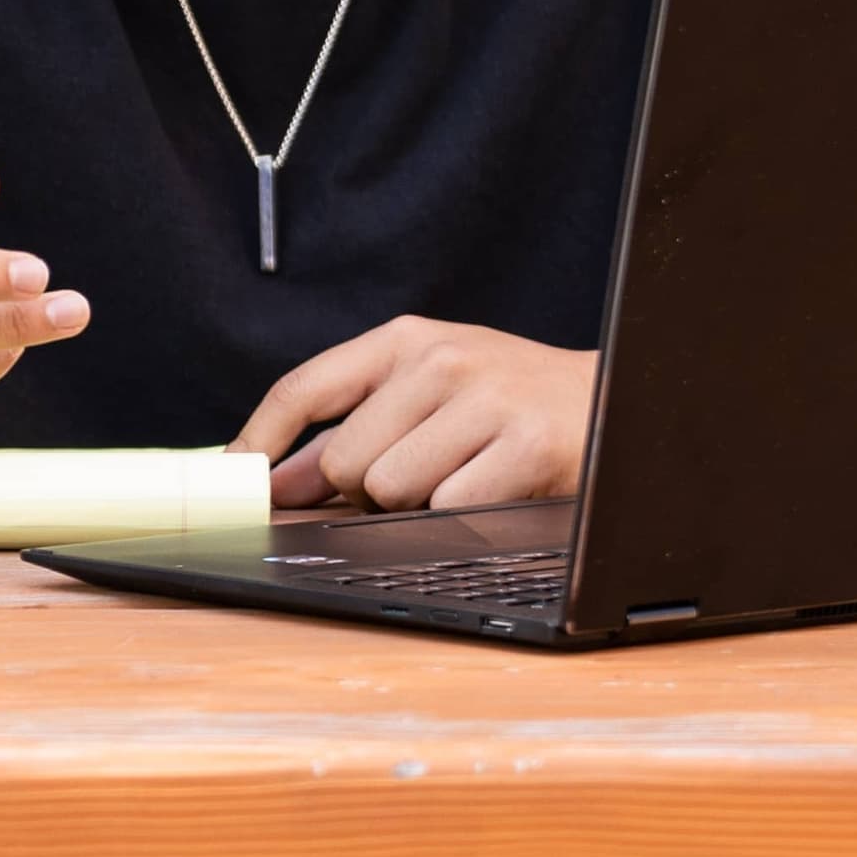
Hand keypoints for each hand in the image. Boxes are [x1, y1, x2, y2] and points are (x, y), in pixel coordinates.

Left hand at [234, 316, 594, 510]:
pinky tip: (499, 488)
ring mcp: (486, 400)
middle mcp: (442, 360)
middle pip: (344, 462)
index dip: (258, 440)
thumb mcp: (429, 396)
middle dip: (369, 491)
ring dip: (420, 505)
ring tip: (467, 475)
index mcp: (406, 341)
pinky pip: (451, 509)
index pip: (304, 387)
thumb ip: (350, 431)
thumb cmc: (510, 403)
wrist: (623, 401)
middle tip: (423, 475)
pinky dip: (467, 516)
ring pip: (392, 490)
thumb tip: (275, 480)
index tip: (232, 480)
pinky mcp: (529, 447)